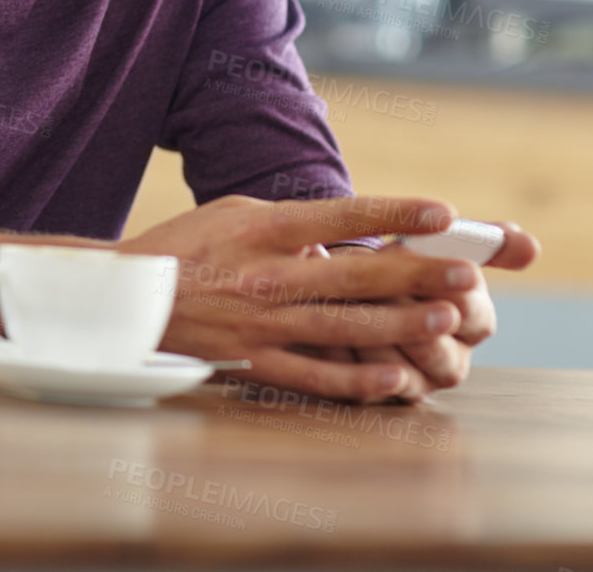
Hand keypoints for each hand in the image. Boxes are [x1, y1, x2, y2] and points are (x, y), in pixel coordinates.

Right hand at [119, 194, 493, 403]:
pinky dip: (356, 379)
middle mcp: (266, 274)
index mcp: (263, 229)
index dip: (394, 215)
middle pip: (354, 273)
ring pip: (344, 324)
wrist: (127, 298)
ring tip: (447, 319)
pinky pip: (314, 374)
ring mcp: (261, 322)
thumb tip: (348, 233)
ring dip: (400, 323)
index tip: (442, 214)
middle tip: (465, 273)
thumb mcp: (234, 215)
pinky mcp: (253, 361)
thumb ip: (292, 224)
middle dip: (415, 273)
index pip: (341, 216)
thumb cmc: (185, 247)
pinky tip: (395, 378)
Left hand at [324, 223, 539, 401]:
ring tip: (348, 307)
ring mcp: (414, 382)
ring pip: (400, 372)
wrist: (350, 284)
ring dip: (374, 338)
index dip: (449, 292)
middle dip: (411, 321)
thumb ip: (484, 241)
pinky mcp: (373, 395)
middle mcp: (451, 361)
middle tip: (382, 293)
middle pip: (441, 355)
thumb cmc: (401, 262)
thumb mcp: (439, 244)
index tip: (425, 269)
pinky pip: (359, 386)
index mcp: (474, 321)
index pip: (475, 315)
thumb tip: (530, 246)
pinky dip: (340, 357)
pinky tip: (321, 330)